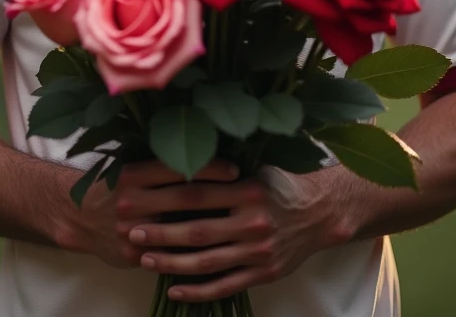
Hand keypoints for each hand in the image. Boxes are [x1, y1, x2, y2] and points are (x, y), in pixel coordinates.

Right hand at [62, 158, 239, 268]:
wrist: (75, 216)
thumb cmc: (111, 185)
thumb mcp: (129, 167)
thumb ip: (159, 166)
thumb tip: (201, 152)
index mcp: (133, 174)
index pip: (178, 167)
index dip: (209, 167)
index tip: (234, 168)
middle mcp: (132, 201)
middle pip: (184, 197)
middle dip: (219, 193)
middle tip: (246, 192)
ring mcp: (132, 232)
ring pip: (180, 230)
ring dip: (211, 225)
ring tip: (238, 219)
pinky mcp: (133, 257)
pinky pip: (169, 254)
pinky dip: (193, 251)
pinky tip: (215, 246)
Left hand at [126, 165, 350, 302]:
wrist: (321, 213)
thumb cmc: (282, 186)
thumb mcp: (257, 169)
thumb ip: (224, 172)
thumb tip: (180, 163)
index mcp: (248, 190)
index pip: (200, 194)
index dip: (167, 199)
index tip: (142, 203)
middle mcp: (253, 222)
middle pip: (198, 231)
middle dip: (162, 234)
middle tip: (134, 234)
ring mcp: (258, 251)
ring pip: (207, 262)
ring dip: (173, 264)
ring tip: (146, 261)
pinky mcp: (263, 273)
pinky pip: (225, 286)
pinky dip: (198, 292)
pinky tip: (175, 290)